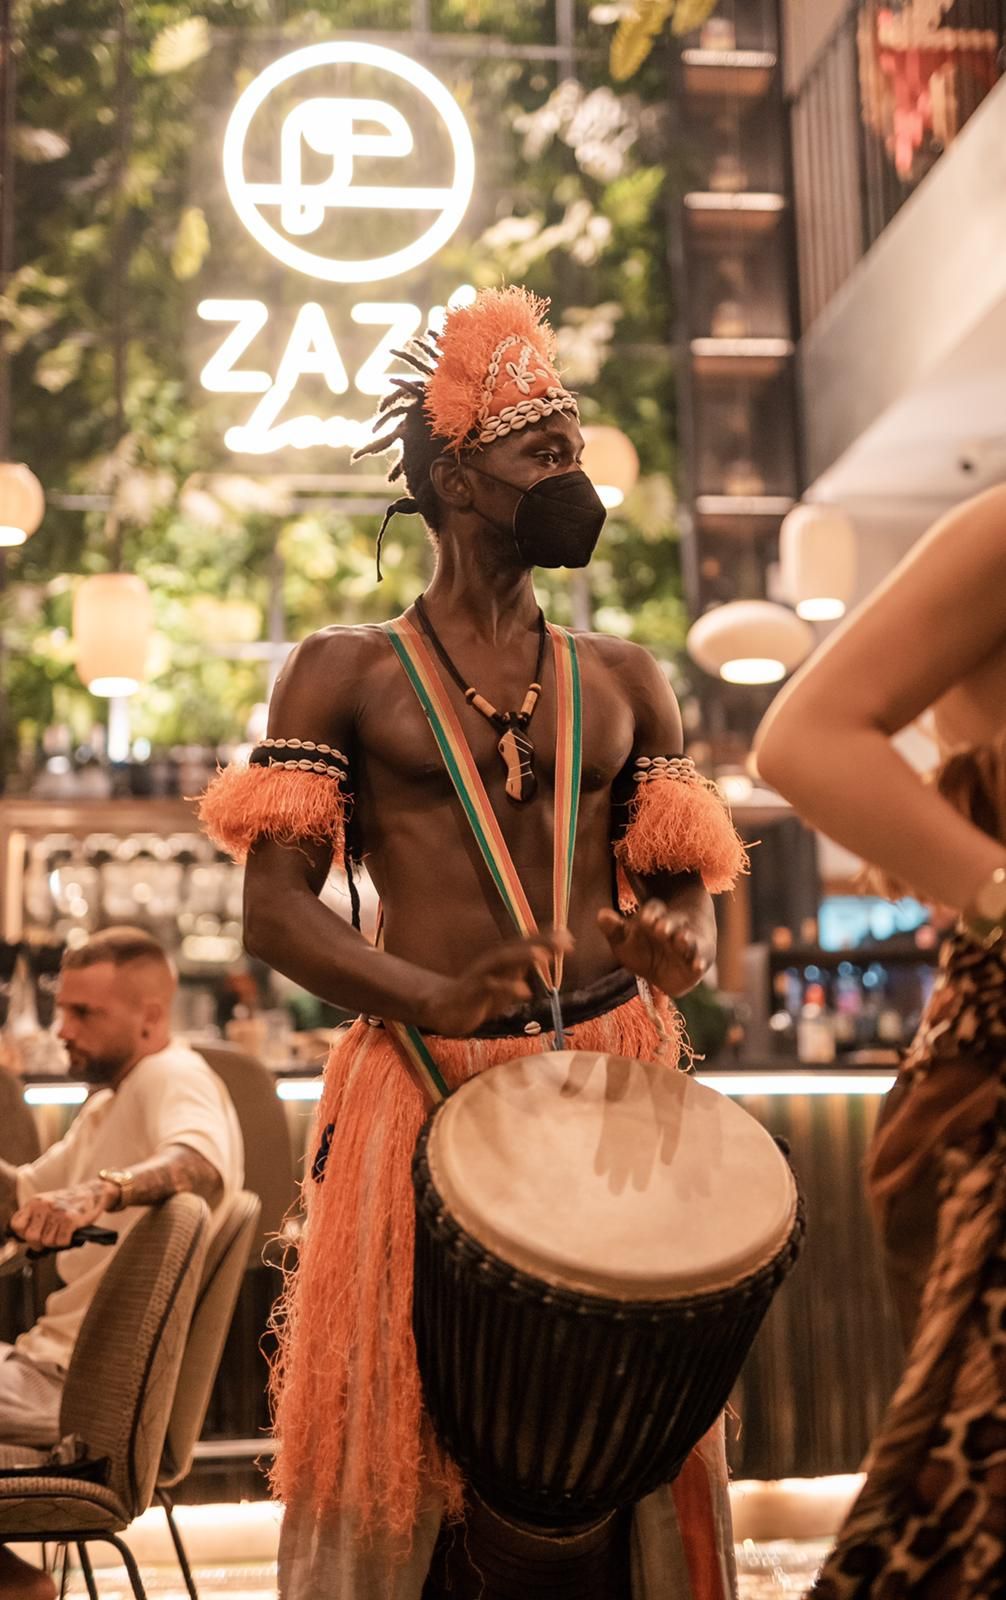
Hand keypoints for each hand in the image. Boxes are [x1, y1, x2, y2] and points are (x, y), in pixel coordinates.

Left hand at [9, 1179, 118, 1252]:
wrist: (93, 1192)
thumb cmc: (68, 1203)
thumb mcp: (46, 1203)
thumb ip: (34, 1217)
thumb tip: (28, 1241)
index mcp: (35, 1202)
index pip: (16, 1225)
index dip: (23, 1234)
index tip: (34, 1234)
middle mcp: (44, 1206)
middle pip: (31, 1237)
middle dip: (40, 1242)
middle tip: (49, 1238)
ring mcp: (57, 1212)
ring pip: (47, 1242)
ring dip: (55, 1242)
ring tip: (62, 1232)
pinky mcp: (71, 1219)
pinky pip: (61, 1242)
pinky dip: (66, 1242)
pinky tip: (70, 1233)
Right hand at [416, 929, 572, 1037]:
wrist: (444, 1008)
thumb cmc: (480, 996)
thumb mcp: (506, 984)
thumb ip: (525, 970)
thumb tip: (548, 958)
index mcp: (503, 960)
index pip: (526, 944)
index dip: (546, 938)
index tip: (569, 935)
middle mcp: (493, 962)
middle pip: (518, 947)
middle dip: (540, 941)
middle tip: (564, 939)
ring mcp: (481, 975)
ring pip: (502, 961)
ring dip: (523, 956)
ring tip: (544, 955)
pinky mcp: (472, 992)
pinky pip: (489, 988)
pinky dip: (506, 987)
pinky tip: (524, 990)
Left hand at [597, 899, 707, 997]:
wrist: (668, 968)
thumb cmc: (643, 951)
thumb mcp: (624, 941)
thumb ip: (614, 929)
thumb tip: (601, 914)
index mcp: (655, 917)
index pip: (654, 909)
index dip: (649, 913)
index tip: (644, 919)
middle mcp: (674, 927)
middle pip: (672, 921)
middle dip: (667, 924)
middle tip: (660, 928)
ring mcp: (689, 943)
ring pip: (688, 938)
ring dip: (685, 939)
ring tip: (681, 939)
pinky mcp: (699, 960)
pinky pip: (701, 960)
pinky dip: (700, 961)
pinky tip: (698, 966)